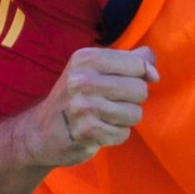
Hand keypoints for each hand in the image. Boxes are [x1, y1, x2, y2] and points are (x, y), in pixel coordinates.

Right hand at [32, 47, 155, 165]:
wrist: (40, 132)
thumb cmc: (74, 97)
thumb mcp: (93, 69)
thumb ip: (128, 61)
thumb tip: (154, 69)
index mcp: (85, 58)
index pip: (138, 63)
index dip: (142, 74)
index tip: (132, 80)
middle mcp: (82, 80)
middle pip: (139, 89)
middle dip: (133, 100)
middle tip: (112, 102)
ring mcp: (84, 107)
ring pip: (135, 113)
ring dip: (125, 119)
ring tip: (105, 117)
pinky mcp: (87, 132)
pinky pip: (123, 133)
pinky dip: (115, 135)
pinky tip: (99, 130)